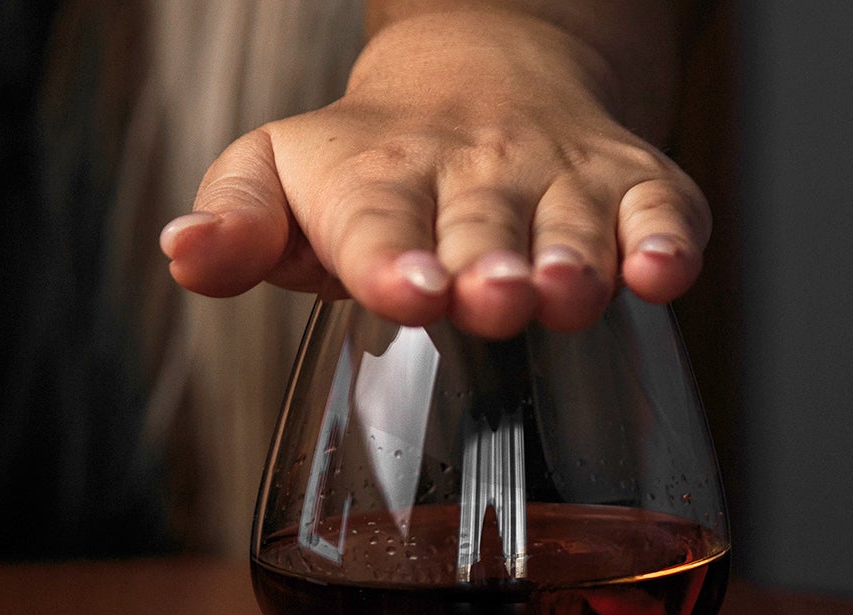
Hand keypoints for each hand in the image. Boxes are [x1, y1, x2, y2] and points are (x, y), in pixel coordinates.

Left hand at [158, 9, 708, 338]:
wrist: (483, 75)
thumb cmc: (368, 162)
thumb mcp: (282, 175)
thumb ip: (239, 221)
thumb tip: (183, 252)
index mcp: (378, 179)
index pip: (378, 220)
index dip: (390, 258)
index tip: (403, 291)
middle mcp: (473, 175)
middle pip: (484, 227)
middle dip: (490, 266)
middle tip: (492, 300)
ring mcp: (558, 180)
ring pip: (574, 221)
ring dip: (576, 258)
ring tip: (569, 293)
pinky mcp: (630, 182)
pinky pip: (662, 205)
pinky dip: (669, 237)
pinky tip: (665, 272)